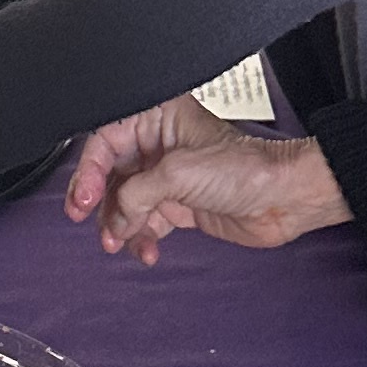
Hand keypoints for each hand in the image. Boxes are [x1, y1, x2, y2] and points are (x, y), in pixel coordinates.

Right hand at [64, 98, 348, 265]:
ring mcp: (167, 176)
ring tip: (120, 241)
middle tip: (87, 219)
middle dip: (100, 202)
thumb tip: (116, 214)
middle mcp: (159, 143)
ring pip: (124, 202)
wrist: (283, 199)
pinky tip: (146, 249)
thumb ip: (136, 192)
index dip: (90, 170)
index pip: (106, 140)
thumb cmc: (246, 169)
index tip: (83, 198)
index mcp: (159, 117)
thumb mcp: (178, 173)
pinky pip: (143, 222)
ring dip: (118, 225)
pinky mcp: (177, 204)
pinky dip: (139, 238)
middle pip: (110, 173)